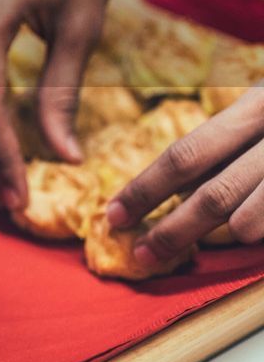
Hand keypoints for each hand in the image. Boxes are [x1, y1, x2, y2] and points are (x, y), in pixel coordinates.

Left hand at [108, 84, 263, 265]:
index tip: (113, 215)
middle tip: (143, 255)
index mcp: (256, 106)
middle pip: (212, 193)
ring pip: (248, 220)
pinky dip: (257, 235)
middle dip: (171, 230)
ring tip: (206, 247)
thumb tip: (174, 193)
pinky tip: (248, 239)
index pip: (186, 154)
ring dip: (224, 237)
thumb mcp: (262, 113)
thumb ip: (226, 146)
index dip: (145, 188)